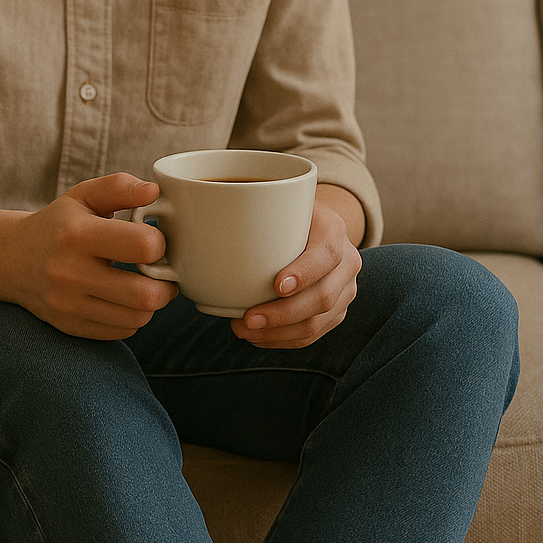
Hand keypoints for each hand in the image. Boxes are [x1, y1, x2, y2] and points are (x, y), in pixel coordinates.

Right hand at [0, 173, 178, 340]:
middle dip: (166, 284)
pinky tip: (123, 299)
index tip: (155, 242)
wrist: (12, 259)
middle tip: (162, 272)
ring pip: (137, 318)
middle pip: (145, 295)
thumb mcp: (83, 196)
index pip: (143, 247)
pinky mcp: (70, 326)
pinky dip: (131, 318)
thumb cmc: (58, 225)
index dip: (160, 244)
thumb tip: (153, 191)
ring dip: (151, 303)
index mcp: (77, 235)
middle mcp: (70, 273)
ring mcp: (68, 304)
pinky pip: (121, 331)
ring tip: (144, 284)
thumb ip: (119, 187)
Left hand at [229, 199, 361, 348]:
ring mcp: (346, 289)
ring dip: (279, 333)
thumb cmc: (285, 215)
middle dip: (283, 315)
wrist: (314, 227)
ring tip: (245, 331)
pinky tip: (258, 336)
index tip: (276, 286)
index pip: (326, 254)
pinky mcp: (337, 311)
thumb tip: (195, 214)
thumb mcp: (277, 202)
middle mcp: (347, 261)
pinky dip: (284, 340)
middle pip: (323, 297)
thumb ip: (252, 208)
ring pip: (318, 323)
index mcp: (334, 229)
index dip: (304, 273)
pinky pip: (314, 334)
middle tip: (247, 319)